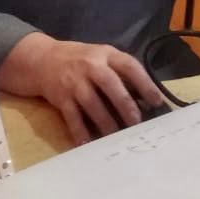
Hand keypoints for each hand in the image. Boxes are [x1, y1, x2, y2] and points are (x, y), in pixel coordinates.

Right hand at [0, 33, 165, 145]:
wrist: (43, 59)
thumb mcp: (102, 55)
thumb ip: (120, 71)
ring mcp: (74, 82)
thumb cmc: (81, 59)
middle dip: (125, 105)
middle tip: (137, 122)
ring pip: (93, 104)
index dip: (144, 82)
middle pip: (110, 85)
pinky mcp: (61, 98)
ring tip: (118, 136)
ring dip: (106, 122)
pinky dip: (80, 132)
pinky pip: (72, 118)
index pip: (129, 65)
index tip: (157, 100)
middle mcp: (91, 66)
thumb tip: (144, 97)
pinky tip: (89, 144)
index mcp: (106, 54)